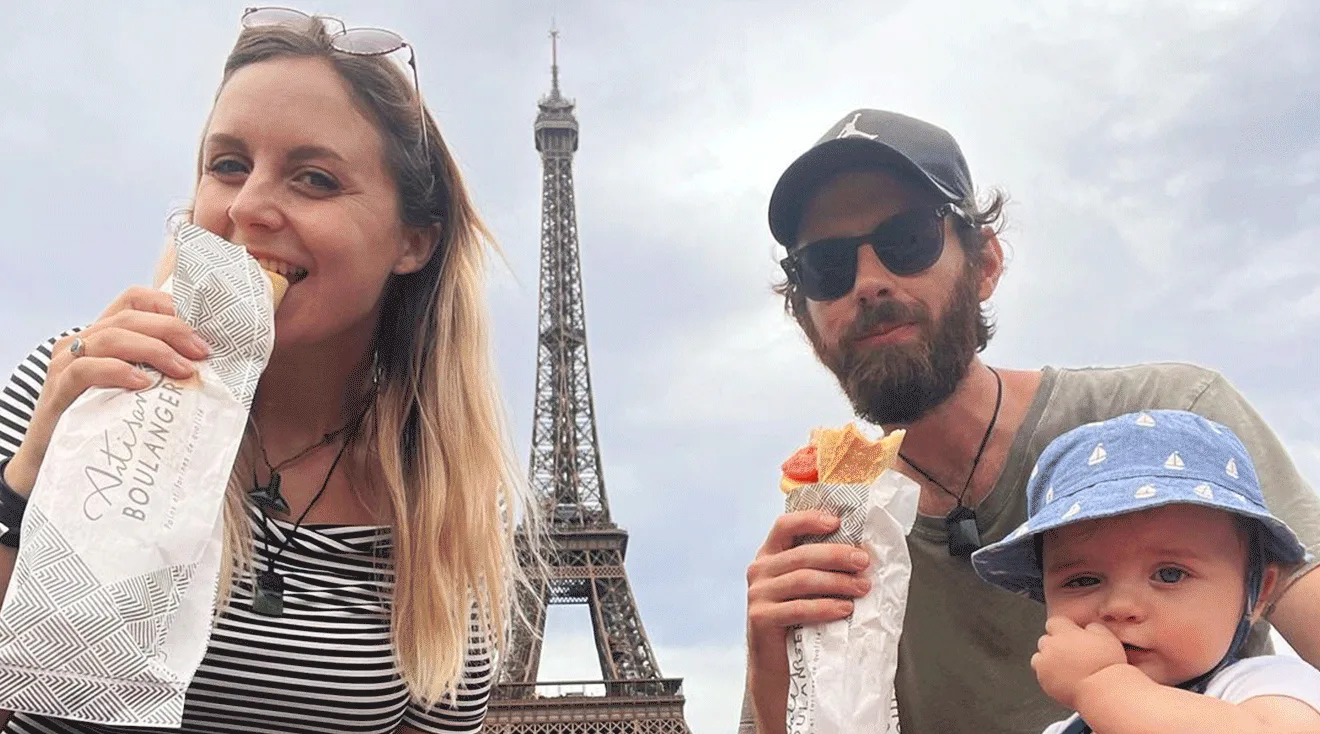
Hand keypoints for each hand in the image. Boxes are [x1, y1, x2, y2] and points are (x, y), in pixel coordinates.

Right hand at [3, 287, 209, 494]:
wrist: (54, 459)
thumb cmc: (104, 421)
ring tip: (183, 370)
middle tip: (202, 352)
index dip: (167, 305)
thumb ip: (160, 370)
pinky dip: (118, 371)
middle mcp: (81, 341)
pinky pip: (86, 369)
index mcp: (102, 335)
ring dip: (154, 350)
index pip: (133, 298)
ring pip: (111, 337)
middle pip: (129, 317)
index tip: (201, 327)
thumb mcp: (134, 389)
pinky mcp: (57, 390)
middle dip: (172, 330)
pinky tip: (143, 383)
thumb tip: (208, 365)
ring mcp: (65, 363)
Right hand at [745, 510, 870, 733]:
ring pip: (802, 579)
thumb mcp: (807, 589)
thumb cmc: (799, 624)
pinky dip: (825, 607)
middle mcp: (759, 571)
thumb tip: (861, 552)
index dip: (809, 519)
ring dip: (837, 582)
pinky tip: (844, 609)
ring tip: (862, 588)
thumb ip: (821, 568)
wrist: (778, 669)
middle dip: (838, 556)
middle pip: (801, 554)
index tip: (837, 522)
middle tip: (865, 562)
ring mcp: (757, 595)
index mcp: (769, 556)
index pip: (784, 525)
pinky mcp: (760, 618)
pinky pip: (798, 608)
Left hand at [1031, 616, 1127, 708]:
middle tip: (1071, 656)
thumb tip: (1086, 628)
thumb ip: (1092, 627)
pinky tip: (1064, 680)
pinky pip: (1041, 675)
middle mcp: (1051, 645)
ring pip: (1039, 657)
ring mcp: (1045, 663)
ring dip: (1049, 661)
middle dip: (1055, 646)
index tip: (1071, 637)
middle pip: (1045, 640)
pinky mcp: (1044, 681)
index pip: (1054, 622)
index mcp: (1065, 632)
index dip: (1063, 629)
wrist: (1103, 690)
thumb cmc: (1107, 665)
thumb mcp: (1107, 637)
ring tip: (1066, 669)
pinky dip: (1049, 676)